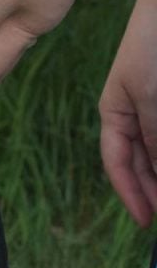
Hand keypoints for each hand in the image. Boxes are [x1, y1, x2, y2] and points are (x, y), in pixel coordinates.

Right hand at [100, 2, 156, 225]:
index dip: (132, 193)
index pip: (117, 162)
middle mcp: (136, 115)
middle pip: (141, 162)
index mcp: (116, 113)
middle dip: (154, 188)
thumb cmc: (152, 45)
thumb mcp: (149, 95)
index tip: (149, 222)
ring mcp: (155, 109)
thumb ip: (154, 134)